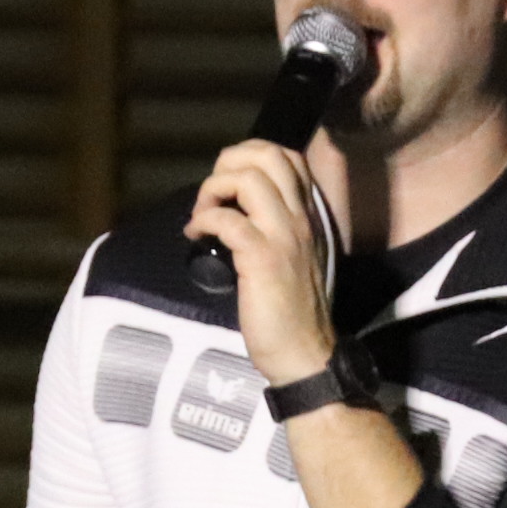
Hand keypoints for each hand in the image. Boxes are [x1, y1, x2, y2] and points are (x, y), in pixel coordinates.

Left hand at [186, 139, 333, 387]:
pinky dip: (203, 220)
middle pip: (268, 154)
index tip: (229, 185)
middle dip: (229, 162)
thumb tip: (239, 209)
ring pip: (248, 178)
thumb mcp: (296, 258)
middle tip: (213, 194)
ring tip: (202, 215)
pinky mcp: (262, 258)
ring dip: (213, 189)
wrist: (305, 354)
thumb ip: (279, 228)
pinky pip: (227, 220)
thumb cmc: (295, 312)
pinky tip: (195, 236)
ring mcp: (284, 236)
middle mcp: (302, 217)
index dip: (250, 156)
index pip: (289, 156)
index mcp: (311, 215)